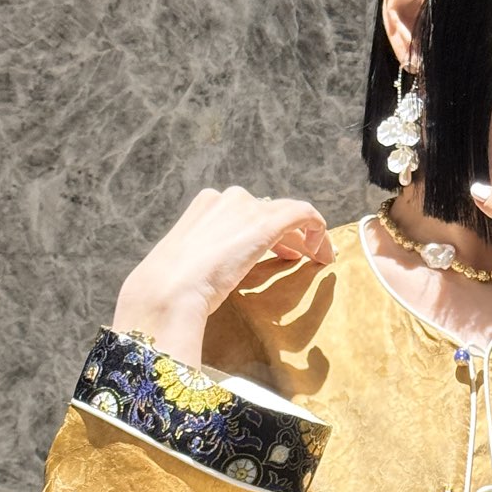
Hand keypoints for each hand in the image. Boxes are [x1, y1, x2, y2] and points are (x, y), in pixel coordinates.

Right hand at [112, 184, 334, 366]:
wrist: (167, 291)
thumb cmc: (169, 291)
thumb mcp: (186, 270)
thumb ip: (203, 264)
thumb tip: (208, 281)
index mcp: (204, 207)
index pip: (245, 212)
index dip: (266, 232)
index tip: (279, 253)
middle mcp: (226, 200)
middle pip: (268, 212)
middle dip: (288, 235)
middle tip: (301, 257)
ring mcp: (245, 208)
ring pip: (287, 214)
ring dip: (304, 236)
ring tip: (316, 259)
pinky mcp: (265, 222)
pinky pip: (303, 214)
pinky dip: (318, 230)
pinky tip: (324, 254)